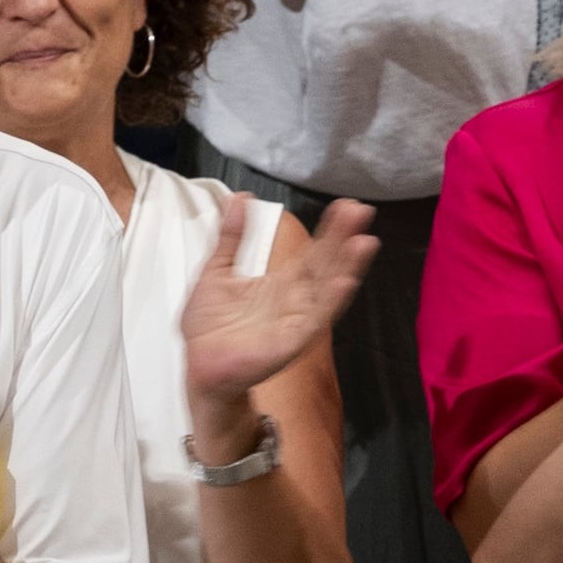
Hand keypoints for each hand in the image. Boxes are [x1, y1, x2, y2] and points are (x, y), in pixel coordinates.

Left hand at [181, 195, 376, 403]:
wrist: (199, 364)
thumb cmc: (209, 325)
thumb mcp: (217, 270)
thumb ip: (231, 236)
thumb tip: (240, 198)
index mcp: (280, 282)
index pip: (312, 251)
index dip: (330, 229)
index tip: (346, 205)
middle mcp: (295, 299)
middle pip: (325, 264)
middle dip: (343, 239)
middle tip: (360, 211)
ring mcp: (296, 320)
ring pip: (326, 289)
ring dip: (346, 267)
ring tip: (363, 242)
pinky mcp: (291, 341)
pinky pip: (314, 319)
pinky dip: (329, 301)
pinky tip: (344, 282)